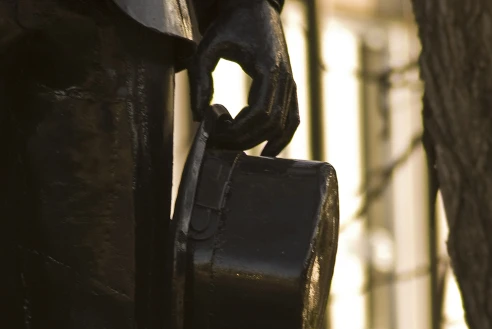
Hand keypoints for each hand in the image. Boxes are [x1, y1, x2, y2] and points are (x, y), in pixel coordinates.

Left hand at [188, 0, 299, 156]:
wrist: (254, 8)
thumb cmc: (229, 25)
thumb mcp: (207, 47)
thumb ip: (200, 80)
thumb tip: (200, 116)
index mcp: (269, 69)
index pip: (260, 114)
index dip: (238, 131)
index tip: (216, 134)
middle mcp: (286, 79)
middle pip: (271, 124)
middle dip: (244, 139)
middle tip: (219, 143)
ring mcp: (291, 84)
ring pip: (283, 126)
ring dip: (259, 141)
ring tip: (234, 146)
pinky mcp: (290, 87)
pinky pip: (292, 120)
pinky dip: (282, 138)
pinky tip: (267, 152)